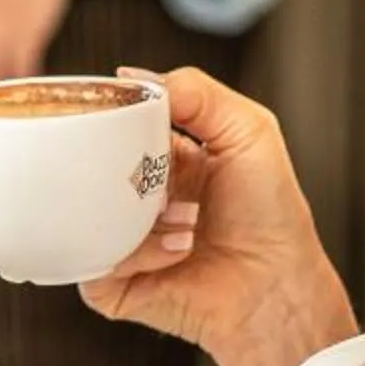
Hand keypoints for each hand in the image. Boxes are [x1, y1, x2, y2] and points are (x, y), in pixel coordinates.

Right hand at [81, 67, 357, 365]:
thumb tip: (127, 77)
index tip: (112, 112)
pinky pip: (94, 261)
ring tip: (185, 220)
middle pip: (91, 169)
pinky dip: (136, 252)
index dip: (113, 119)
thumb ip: (196, 92)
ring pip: (86, 214)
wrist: (279, 288)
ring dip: (135, 211)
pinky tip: (179, 251)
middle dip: (115, 165)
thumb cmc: (271, 214)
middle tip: (147, 169)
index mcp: (162, 162)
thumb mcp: (248, 130)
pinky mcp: (112, 287)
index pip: (116, 129)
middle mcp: (136, 201)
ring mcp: (120, 243)